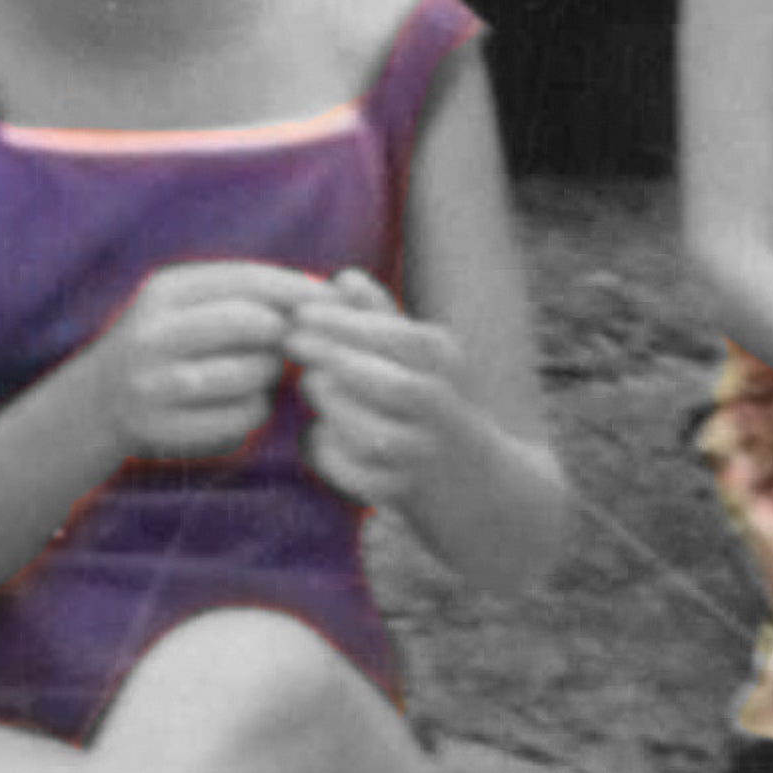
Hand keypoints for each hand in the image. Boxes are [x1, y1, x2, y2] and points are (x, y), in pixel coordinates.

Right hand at [92, 259, 311, 461]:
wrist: (98, 402)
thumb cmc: (171, 344)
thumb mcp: (190, 303)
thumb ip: (248, 293)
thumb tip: (333, 292)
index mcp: (164, 291)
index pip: (247, 279)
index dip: (299, 289)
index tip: (337, 299)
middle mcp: (153, 334)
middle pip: (250, 323)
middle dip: (283, 332)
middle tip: (293, 342)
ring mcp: (154, 385)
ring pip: (251, 373)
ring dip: (271, 373)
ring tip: (261, 371)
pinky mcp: (164, 429)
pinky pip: (243, 416)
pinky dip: (257, 409)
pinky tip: (243, 402)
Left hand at [291, 267, 480, 526]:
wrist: (480, 485)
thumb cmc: (433, 406)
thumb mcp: (420, 357)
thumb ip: (382, 317)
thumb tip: (344, 278)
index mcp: (446, 366)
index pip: (403, 338)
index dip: (347, 324)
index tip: (301, 313)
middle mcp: (443, 410)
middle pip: (394, 386)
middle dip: (337, 361)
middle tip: (292, 342)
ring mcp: (426, 455)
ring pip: (379, 436)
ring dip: (338, 408)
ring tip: (309, 385)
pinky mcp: (408, 495)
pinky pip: (365, 481)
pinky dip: (336, 459)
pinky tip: (317, 436)